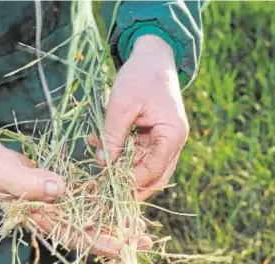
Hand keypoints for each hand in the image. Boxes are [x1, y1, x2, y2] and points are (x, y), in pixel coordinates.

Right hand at [0, 113, 147, 256]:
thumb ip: (26, 182)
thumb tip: (59, 189)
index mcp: (37, 216)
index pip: (74, 236)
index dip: (101, 242)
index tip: (126, 246)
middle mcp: (48, 214)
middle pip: (87, 232)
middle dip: (117, 238)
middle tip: (146, 241)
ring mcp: (52, 203)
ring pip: (88, 217)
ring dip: (113, 221)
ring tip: (141, 226)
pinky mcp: (54, 188)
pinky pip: (82, 199)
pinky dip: (101, 201)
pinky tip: (120, 199)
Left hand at [96, 35, 188, 200]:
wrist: (153, 56)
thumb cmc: (140, 76)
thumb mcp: (122, 104)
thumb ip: (113, 135)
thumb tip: (103, 164)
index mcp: (173, 134)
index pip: (153, 170)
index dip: (130, 182)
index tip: (106, 186)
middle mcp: (174, 142)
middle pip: (155, 177)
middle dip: (131, 187)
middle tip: (105, 197)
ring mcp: (166, 141)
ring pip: (147, 170)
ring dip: (125, 172)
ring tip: (100, 175)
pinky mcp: (156, 138)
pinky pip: (140, 155)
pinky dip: (123, 157)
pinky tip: (102, 152)